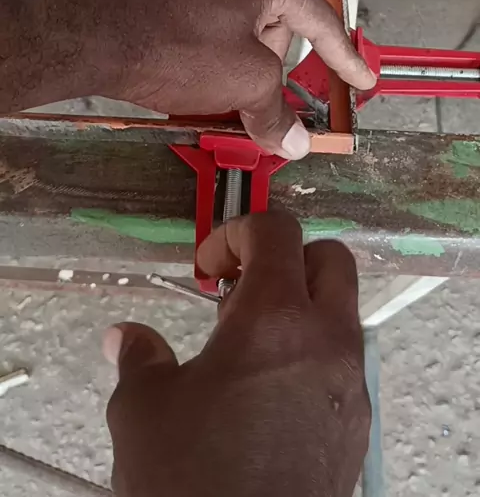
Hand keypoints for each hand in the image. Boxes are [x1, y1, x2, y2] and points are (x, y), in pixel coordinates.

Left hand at [0, 0, 374, 157]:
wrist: (92, 35)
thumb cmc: (179, 49)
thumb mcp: (243, 83)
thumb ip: (277, 111)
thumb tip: (295, 143)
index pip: (320, 20)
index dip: (344, 58)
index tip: (362, 80)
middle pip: (275, 27)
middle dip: (268, 70)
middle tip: (249, 104)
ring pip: (238, 28)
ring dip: (235, 65)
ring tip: (210, 94)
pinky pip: (206, 21)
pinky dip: (210, 53)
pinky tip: (191, 80)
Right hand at [104, 211, 369, 496]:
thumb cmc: (192, 477)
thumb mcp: (145, 409)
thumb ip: (140, 357)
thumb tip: (127, 337)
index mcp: (275, 319)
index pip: (276, 232)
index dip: (237, 231)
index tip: (207, 267)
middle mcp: (326, 341)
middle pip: (330, 259)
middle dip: (286, 258)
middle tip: (238, 292)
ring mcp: (350, 384)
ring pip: (341, 311)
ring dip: (300, 307)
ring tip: (245, 347)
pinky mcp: (357, 424)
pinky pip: (344, 361)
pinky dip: (311, 352)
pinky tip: (267, 392)